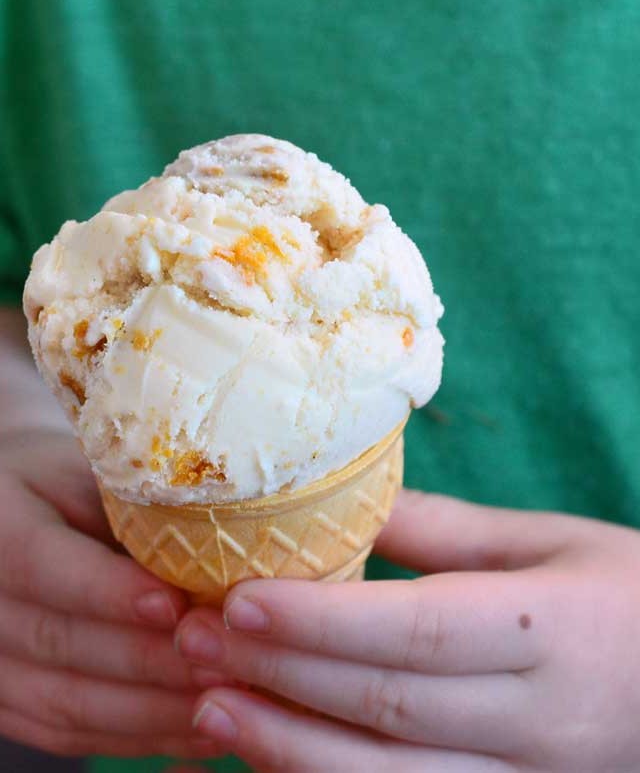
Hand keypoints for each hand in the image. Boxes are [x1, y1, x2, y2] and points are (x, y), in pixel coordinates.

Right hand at [0, 428, 225, 758]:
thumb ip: (135, 514)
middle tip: (223, 663)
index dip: (109, 591)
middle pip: (58, 640)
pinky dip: (136, 736)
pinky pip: (68, 733)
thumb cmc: (70, 485)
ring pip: (66, 700)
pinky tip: (195, 727)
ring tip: (224, 699)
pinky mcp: (8, 701)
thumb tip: (218, 556)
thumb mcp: (93, 475)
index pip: (41, 563)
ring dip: (152, 709)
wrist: (16, 515)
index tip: (174, 605)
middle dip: (148, 659)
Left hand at [175, 490, 639, 771]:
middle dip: (284, 678)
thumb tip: (348, 505)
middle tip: (195, 643)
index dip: (322, 622)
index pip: (420, 632)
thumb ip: (449, 530)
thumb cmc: (624, 595)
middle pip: (391, 708)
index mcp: (552, 633)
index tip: (239, 599)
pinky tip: (276, 755)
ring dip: (291, 749)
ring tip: (210, 708)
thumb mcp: (552, 542)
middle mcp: (542, 723)